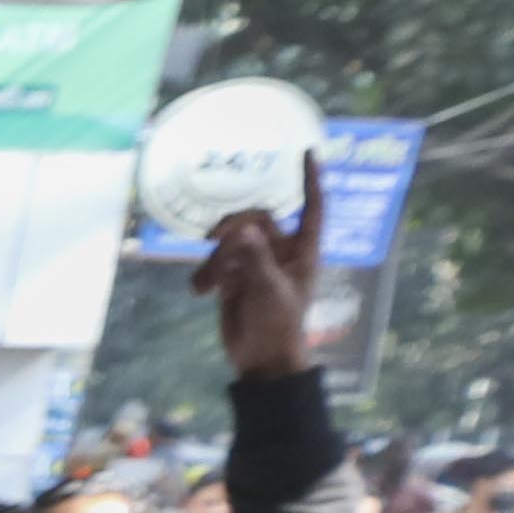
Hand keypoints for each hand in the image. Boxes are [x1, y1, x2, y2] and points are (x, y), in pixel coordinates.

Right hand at [200, 160, 329, 381]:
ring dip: (215, 261)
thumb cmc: (278, 325)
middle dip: (234, 229)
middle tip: (214, 240)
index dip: (311, 180)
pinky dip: (205, 275)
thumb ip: (256, 257)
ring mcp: (254, 263)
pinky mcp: (232, 278)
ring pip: (230, 242)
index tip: (306, 152)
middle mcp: (279, 251)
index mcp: (302, 250)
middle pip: (255, 219)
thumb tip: (242, 228)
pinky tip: (201, 291)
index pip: (312, 207)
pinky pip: (214, 262)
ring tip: (208, 286)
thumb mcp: (270, 290)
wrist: (260, 359)